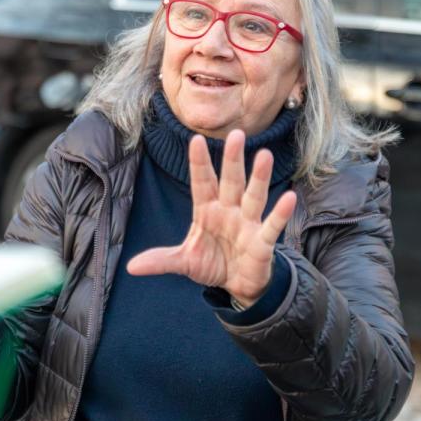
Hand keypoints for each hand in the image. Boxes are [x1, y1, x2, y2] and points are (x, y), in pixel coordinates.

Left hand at [126, 130, 295, 306]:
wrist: (236, 285)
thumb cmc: (212, 263)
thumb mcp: (184, 262)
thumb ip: (161, 260)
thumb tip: (131, 267)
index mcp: (207, 210)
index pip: (202, 182)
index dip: (199, 163)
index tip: (195, 140)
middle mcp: (229, 211)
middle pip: (231, 181)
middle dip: (233, 160)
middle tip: (237, 134)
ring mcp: (247, 224)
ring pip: (253, 196)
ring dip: (259, 178)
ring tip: (265, 155)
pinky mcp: (262, 242)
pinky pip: (272, 225)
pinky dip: (280, 213)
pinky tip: (289, 197)